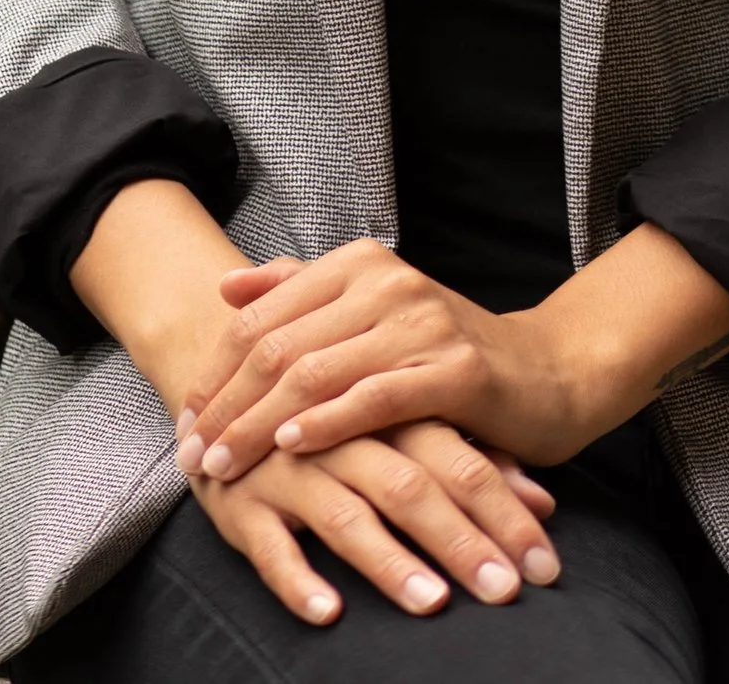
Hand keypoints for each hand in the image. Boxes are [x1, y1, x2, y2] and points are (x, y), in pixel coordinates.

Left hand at [179, 241, 605, 482]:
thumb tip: (226, 284)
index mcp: (360, 262)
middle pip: (280, 345)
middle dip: (226, 403)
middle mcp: (386, 280)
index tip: (183, 418)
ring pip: (315, 373)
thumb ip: (301, 293)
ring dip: (258, 424)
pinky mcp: (453, 369)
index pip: (263, 315)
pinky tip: (290, 446)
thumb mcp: (372, 313)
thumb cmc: (446, 353)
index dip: (216, 369)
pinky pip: (373, 397)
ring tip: (222, 466)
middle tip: (190, 453)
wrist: (546, 374)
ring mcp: (420, 322)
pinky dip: (325, 422)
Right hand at [192, 418, 561, 630]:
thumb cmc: (335, 419)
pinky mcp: (240, 502)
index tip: (542, 563)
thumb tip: (543, 504)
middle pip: (409, 484)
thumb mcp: (401, 427)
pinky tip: (329, 611)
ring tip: (433, 602)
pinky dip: (297, 578)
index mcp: (385, 410)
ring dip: (389, 561)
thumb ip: (467, 459)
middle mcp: (340, 436)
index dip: (502, 509)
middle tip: (504, 590)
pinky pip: (269, 546)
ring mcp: (287, 468)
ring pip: (344, 514)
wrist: (228, 383)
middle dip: (460, 540)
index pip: (456, 459)